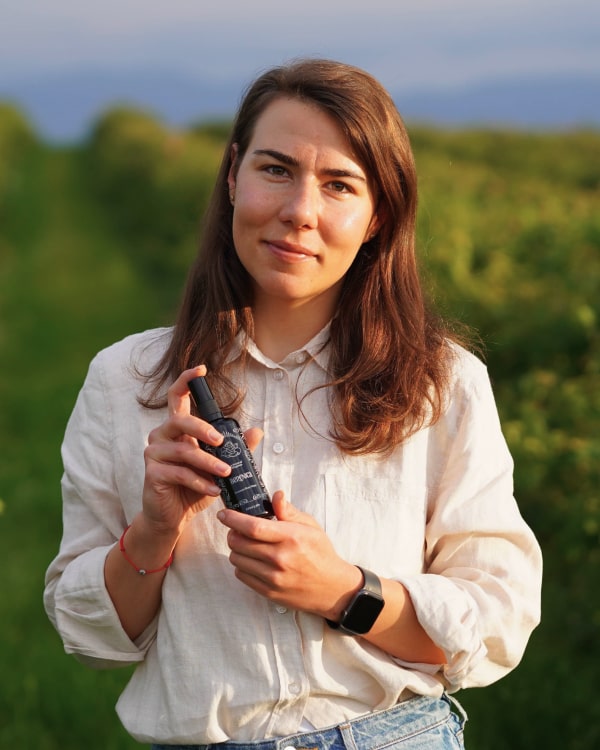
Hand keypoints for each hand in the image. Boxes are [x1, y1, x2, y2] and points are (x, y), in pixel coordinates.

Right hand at [141, 366, 263, 535]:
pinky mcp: (153, 474)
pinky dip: (200, 482)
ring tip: (227, 473)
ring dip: (208, 463)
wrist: (172, 517)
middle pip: (180, 420)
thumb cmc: (193, 487)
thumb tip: (258, 431)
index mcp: (177, 428)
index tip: (201, 369)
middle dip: (203, 429)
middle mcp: (161, 435)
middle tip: (222, 442)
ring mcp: (154, 454)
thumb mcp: (217, 466)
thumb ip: (236, 449)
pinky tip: (214, 489)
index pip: (178, 397)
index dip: (187, 380)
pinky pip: (180, 474)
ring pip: (184, 451)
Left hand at [217, 492, 361, 618]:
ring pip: (237, 559)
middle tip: (236, 529)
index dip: (233, 519)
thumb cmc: (320, 552)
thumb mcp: (310, 526)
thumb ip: (289, 511)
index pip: (253, 527)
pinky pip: (242, 575)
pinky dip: (242, 565)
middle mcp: (280, 558)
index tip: (224, 514)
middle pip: (240, 543)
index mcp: (290, 537)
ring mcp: (273, 577)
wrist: (331, 587)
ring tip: (247, 545)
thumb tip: (276, 495)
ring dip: (236, 549)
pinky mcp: (269, 592)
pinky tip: (253, 560)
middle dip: (232, 533)